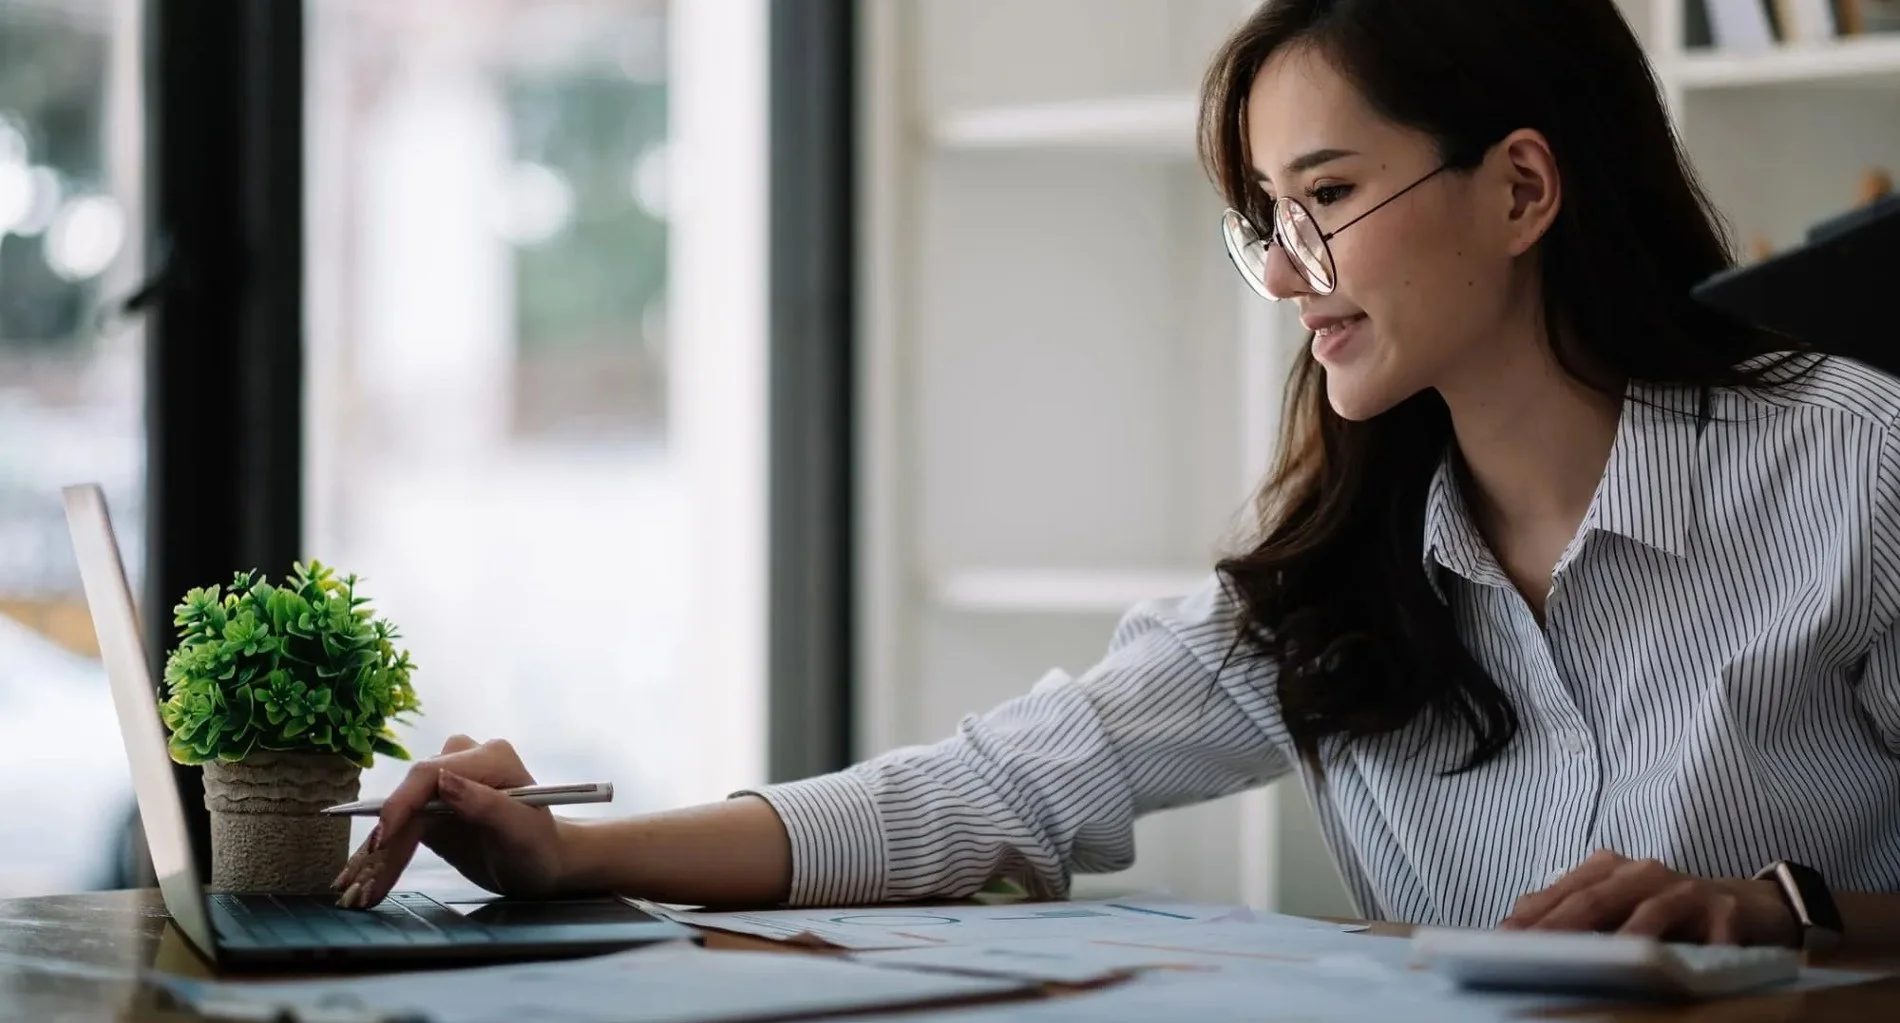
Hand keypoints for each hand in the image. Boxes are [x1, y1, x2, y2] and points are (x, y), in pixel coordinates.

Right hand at [332, 735, 568, 908]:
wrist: (542, 864)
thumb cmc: (540, 847)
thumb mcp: (521, 831)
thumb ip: (487, 804)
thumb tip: (445, 781)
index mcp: (491, 758)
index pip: (432, 772)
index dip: (403, 803)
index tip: (385, 840)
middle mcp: (464, 763)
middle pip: (410, 796)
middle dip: (385, 840)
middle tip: (361, 881)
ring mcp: (446, 785)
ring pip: (401, 818)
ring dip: (379, 856)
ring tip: (359, 892)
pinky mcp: (432, 809)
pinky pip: (402, 832)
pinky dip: (386, 858)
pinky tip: (368, 882)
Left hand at [1500, 849, 1798, 945]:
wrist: (1748, 905)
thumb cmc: (1668, 912)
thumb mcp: (1616, 906)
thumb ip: (1571, 910)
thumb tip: (1513, 928)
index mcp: (1606, 870)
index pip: (1559, 894)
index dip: (1530, 918)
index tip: (1501, 942)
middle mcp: (1639, 872)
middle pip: (1592, 900)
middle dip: (1560, 929)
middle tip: (1534, 954)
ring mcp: (1682, 889)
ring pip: (1644, 913)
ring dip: (1620, 940)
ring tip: (1595, 963)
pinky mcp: (1722, 910)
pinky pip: (1703, 933)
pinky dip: (1687, 949)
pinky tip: (1668, 969)